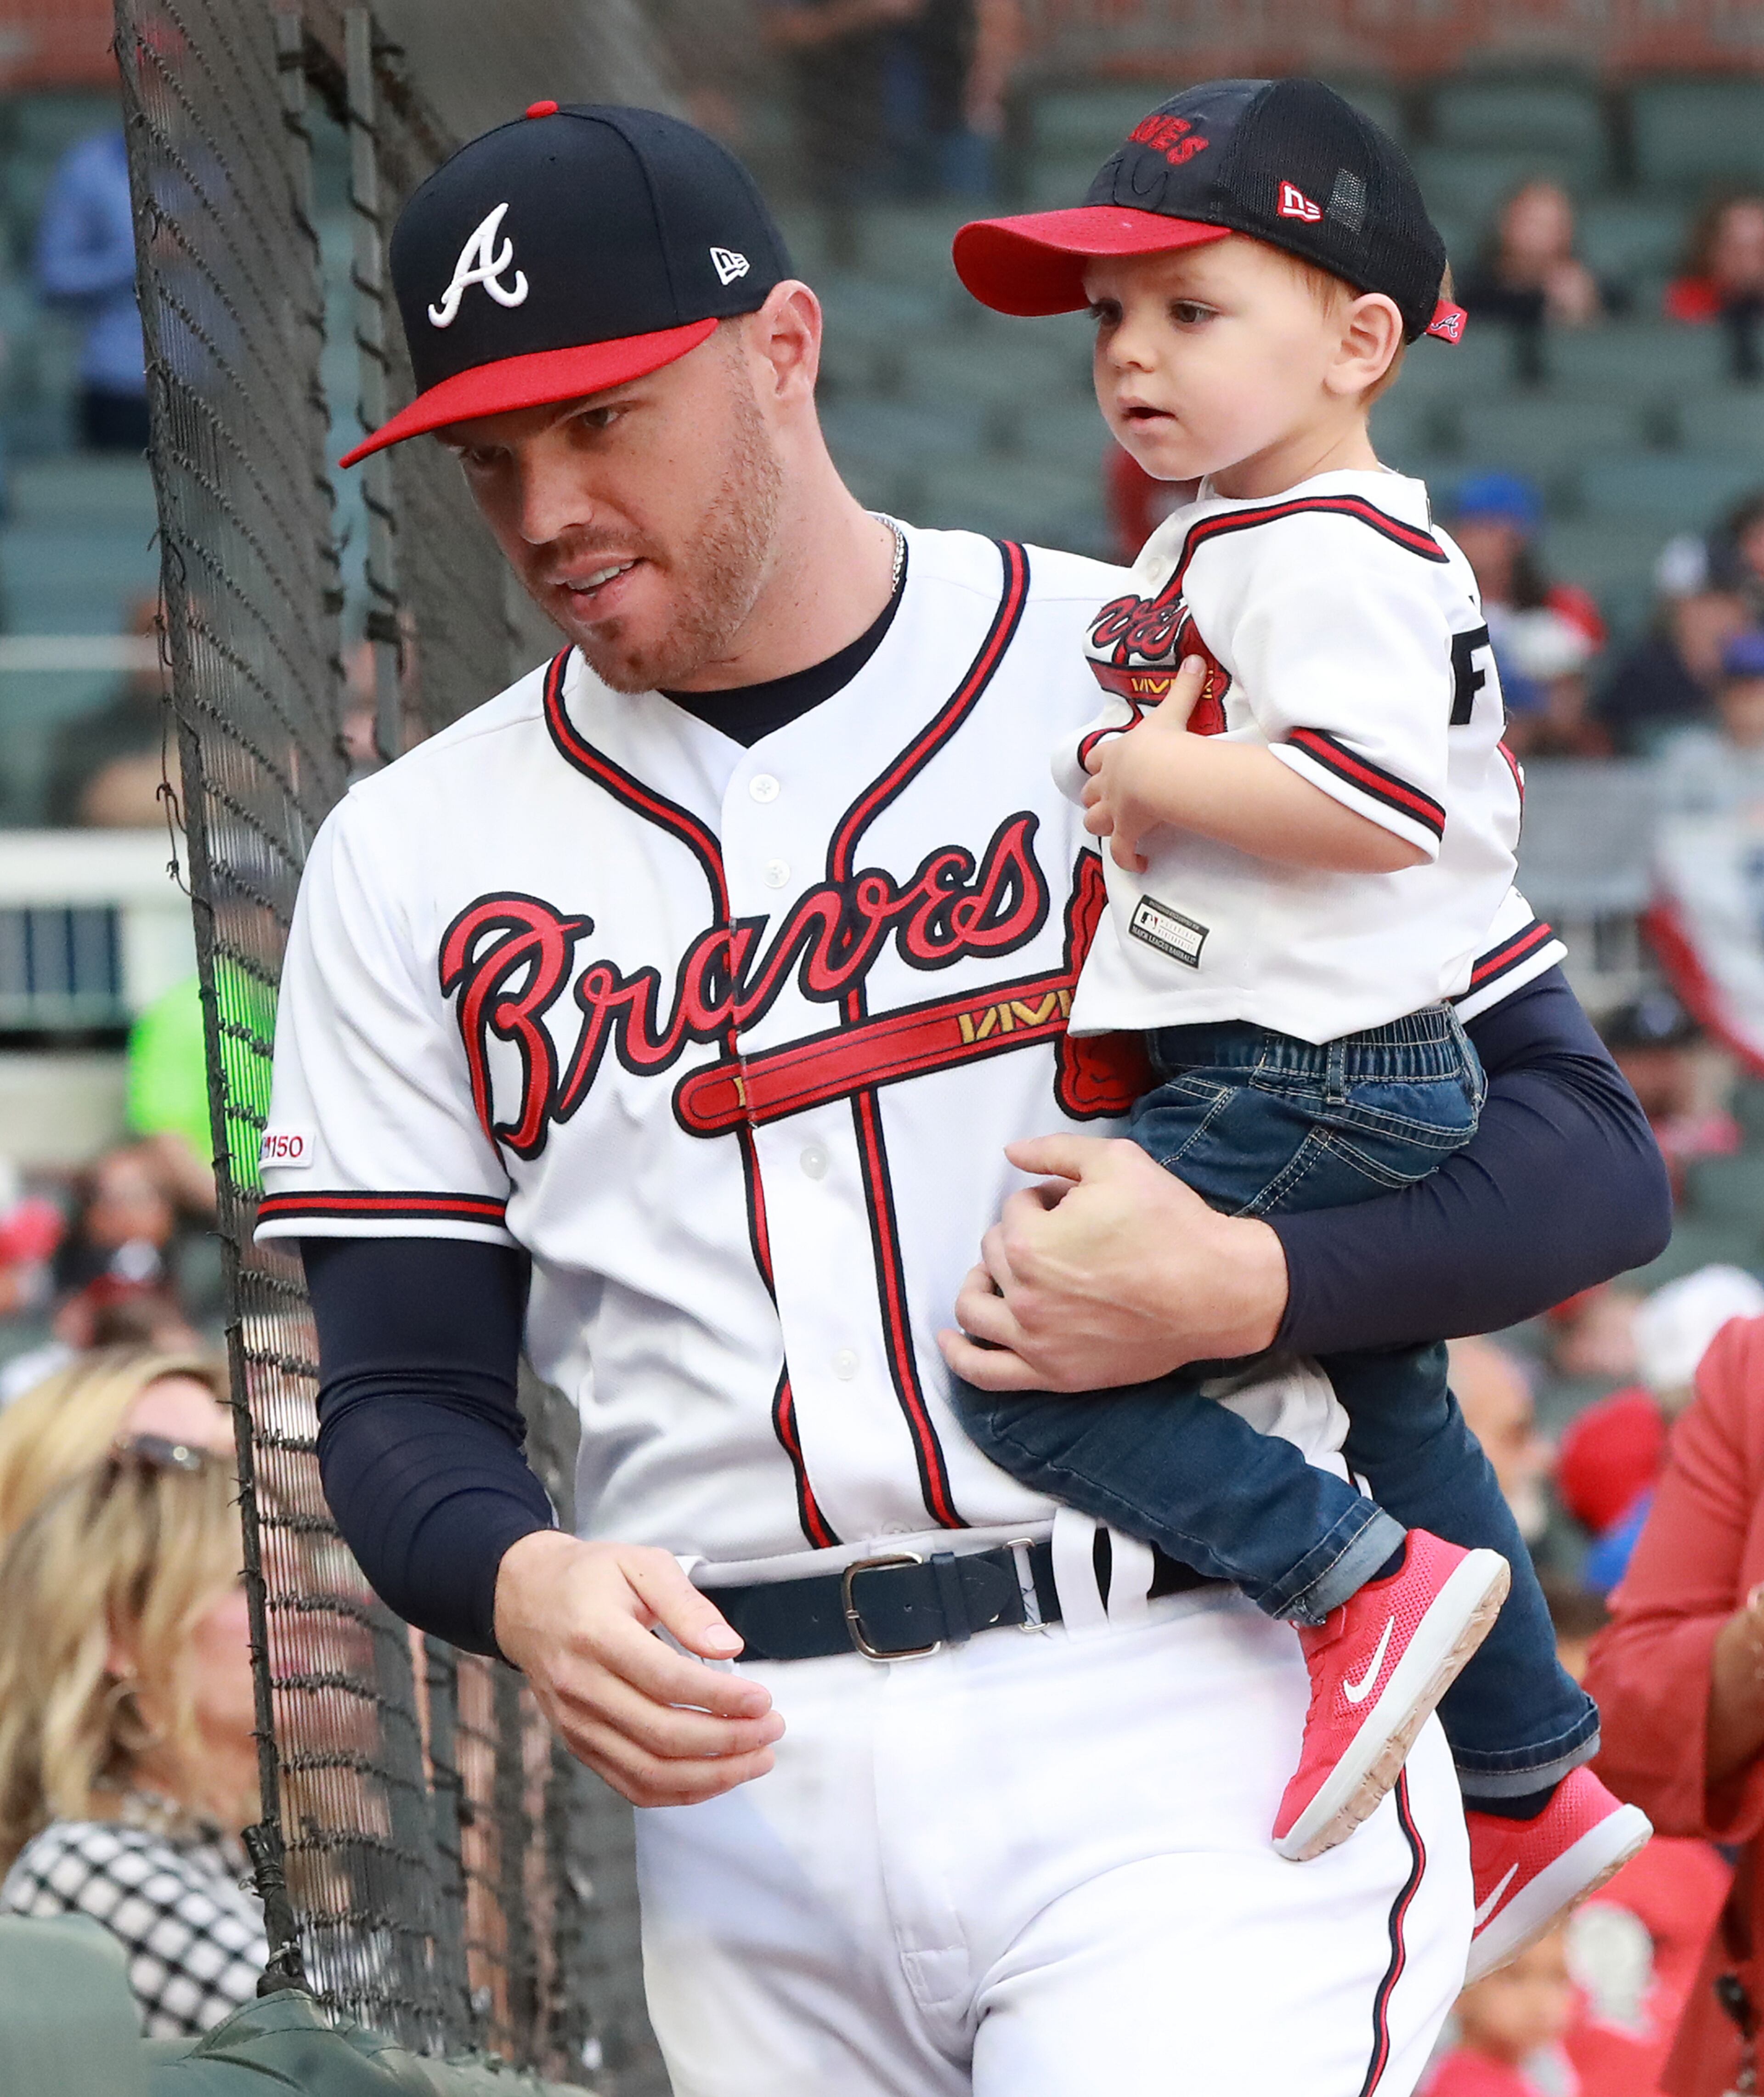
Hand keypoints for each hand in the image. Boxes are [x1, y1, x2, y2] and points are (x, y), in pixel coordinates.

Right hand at [493, 1531, 783, 1806]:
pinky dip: (678, 1791)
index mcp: (596, 1635)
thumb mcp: (640, 1565)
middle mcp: (581, 1686)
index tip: (763, 1699)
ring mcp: (576, 1722)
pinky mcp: (578, 1744)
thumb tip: (728, 1647)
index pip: (667, 1681)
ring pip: (649, 1771)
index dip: (721, 1699)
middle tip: (771, 1728)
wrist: (527, 1601)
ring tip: (756, 1759)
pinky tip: (716, 1777)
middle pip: (662, 1734)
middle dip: (728, 1740)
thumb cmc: (589, 1579)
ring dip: (711, 1775)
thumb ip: (686, 1604)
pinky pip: (630, 1784)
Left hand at [935, 1132, 1287, 1391]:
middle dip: (1021, 1234)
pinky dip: (961, 1356)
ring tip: (996, 1273)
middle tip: (1063, 1233)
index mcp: (1032, 1243)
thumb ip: (1054, 1150)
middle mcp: (1024, 1295)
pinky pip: (987, 1373)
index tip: (1074, 1203)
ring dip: (980, 1281)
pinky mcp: (1053, 1373)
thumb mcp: (1116, 1161)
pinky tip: (950, 1340)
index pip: (1015, 1209)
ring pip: (976, 1306)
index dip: (1044, 1198)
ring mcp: (1036, 1340)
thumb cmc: (1170, 1223)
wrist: (1216, 1290)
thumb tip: (1010, 1153)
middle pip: (993, 1253)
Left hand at [1082, 654, 1205, 873]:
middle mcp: (1109, 783)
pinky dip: (1128, 858)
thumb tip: (1195, 658)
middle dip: (1096, 797)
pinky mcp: (1125, 833)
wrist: (1161, 774)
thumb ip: (1184, 686)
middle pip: (1090, 793)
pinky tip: (1139, 863)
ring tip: (1117, 831)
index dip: (1098, 763)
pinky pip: (1122, 852)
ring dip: (1103, 826)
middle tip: (1109, 803)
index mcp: (1117, 755)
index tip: (1102, 767)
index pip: (1097, 758)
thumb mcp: (1172, 712)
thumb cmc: (1165, 743)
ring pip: (1095, 822)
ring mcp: (1114, 810)